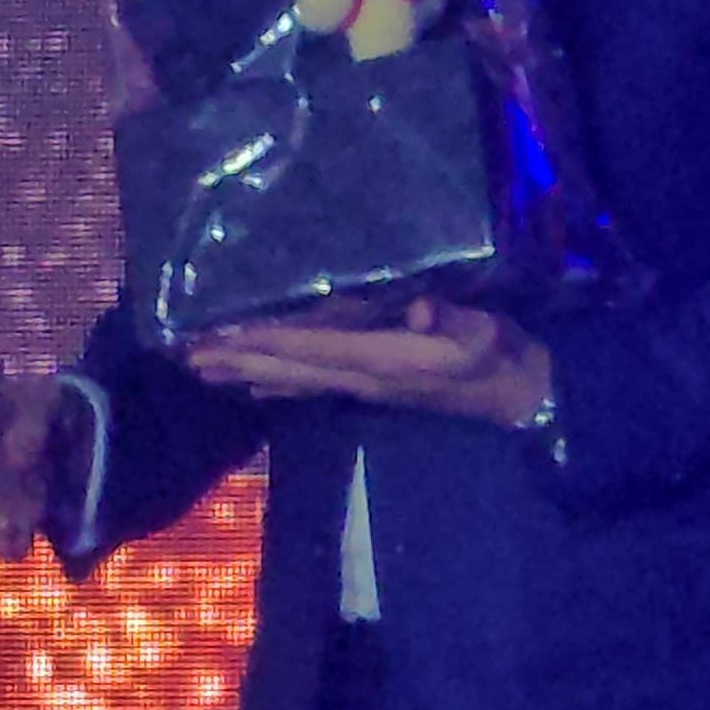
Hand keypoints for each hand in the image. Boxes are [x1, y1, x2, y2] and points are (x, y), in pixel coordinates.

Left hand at [186, 296, 550, 428]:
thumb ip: (455, 319)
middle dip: (239, 361)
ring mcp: (363, 390)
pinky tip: (253, 390)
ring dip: (246, 375)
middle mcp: (362, 380)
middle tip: (188, 355)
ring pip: (292, 382)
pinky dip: (277, 388)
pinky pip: (311, 390)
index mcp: (384, 361)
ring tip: (203, 367)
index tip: (226, 333)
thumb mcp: (487, 332)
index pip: (314, 347)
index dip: (269, 339)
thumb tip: (425, 308)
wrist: (520, 401)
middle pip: (288, 370)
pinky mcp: (370, 392)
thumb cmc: (502, 357)